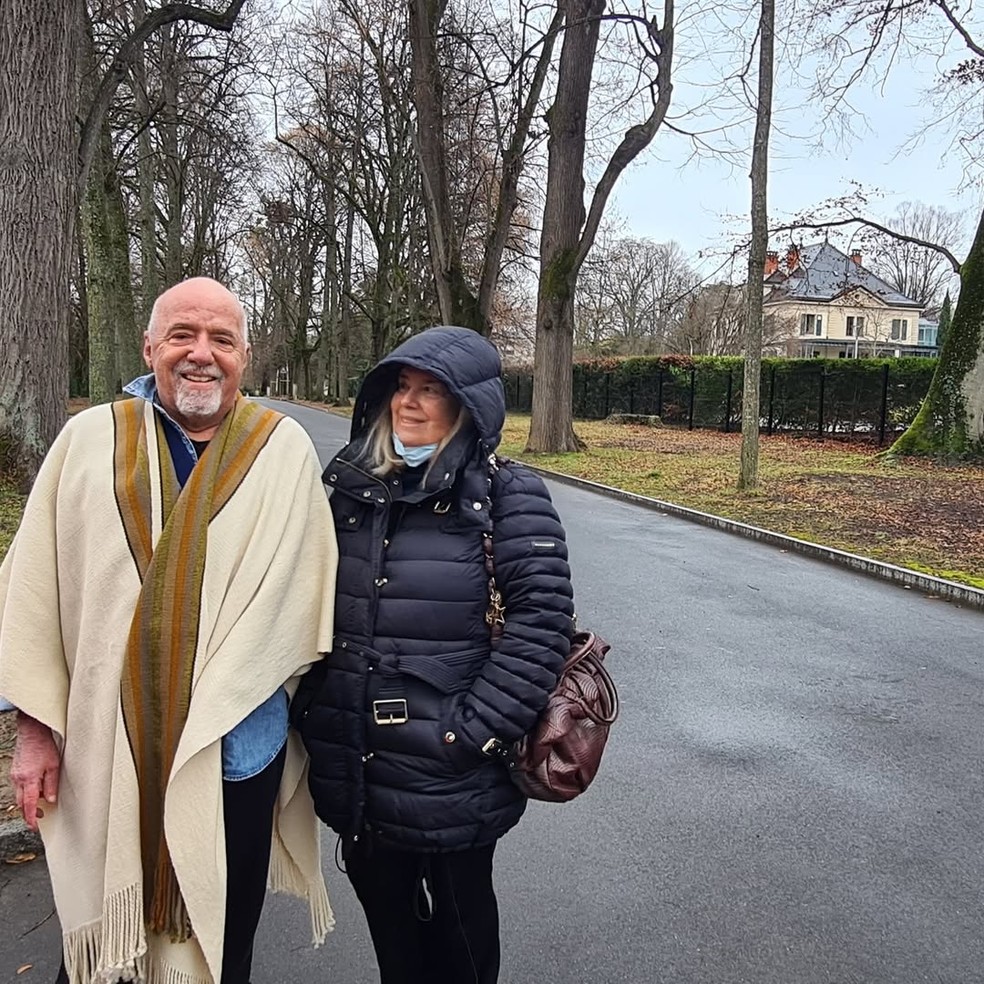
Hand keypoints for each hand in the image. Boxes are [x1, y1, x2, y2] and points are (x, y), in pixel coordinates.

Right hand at [11, 714, 59, 831]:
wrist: (31, 732)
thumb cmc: (44, 746)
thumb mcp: (54, 766)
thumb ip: (52, 785)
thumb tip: (50, 800)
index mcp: (29, 780)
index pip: (28, 805)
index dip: (31, 818)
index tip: (34, 826)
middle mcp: (18, 780)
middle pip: (21, 803)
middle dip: (30, 811)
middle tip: (40, 815)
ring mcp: (15, 775)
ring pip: (19, 795)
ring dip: (28, 800)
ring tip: (41, 800)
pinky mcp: (15, 771)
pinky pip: (19, 786)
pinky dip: (26, 791)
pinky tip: (36, 787)